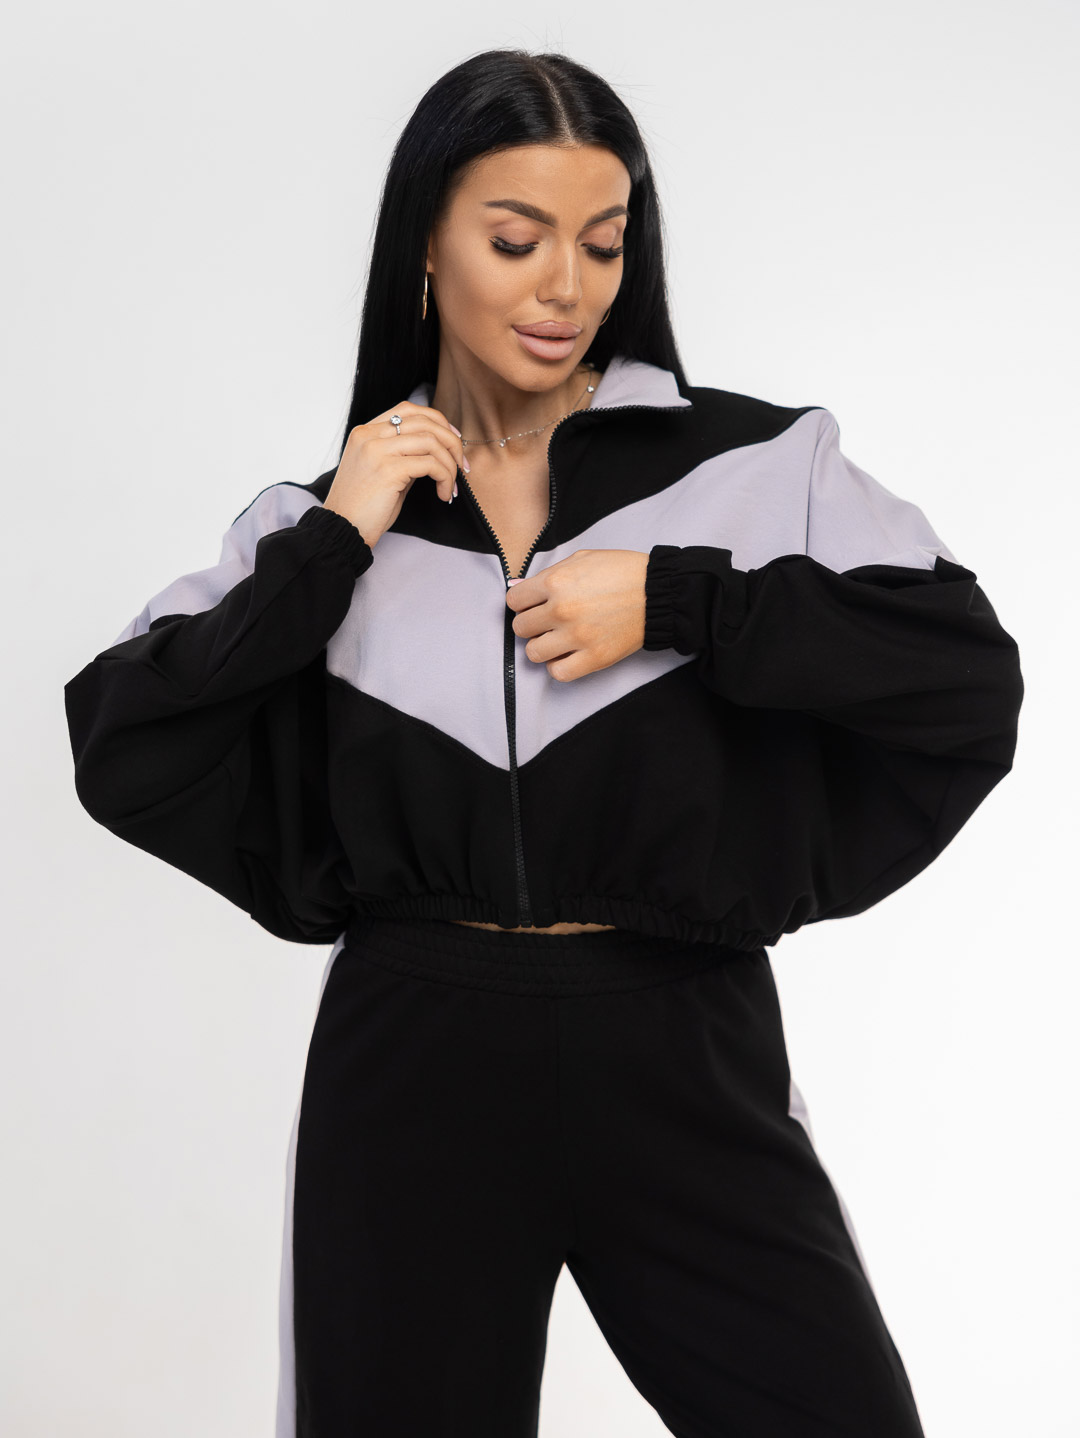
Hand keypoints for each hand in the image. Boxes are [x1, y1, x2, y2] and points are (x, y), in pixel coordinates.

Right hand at [323, 402, 466, 547]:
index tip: (454, 441)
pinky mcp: (388, 470)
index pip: (408, 409)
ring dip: (450, 463)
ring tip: (451, 485)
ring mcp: (377, 450)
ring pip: (431, 441)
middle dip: (451, 442)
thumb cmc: (362, 508)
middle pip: (424, 421)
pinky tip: (443, 494)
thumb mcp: (382, 472)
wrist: (342, 531)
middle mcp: (369, 435)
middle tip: (462, 465)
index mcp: (365, 432)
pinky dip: (445, 478)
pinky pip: (430, 464)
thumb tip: (435, 451)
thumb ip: (403, 455)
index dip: (437, 421)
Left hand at [505, 549, 649, 681]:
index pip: (514, 601)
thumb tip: (519, 588)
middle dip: (531, 623)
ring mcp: (577, 636)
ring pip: (534, 653)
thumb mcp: (582, 559)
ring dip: (542, 646)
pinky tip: (567, 654)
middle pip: (521, 627)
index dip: (523, 602)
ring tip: (556, 639)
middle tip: (547, 621)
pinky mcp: (594, 658)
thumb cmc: (623, 572)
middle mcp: (561, 610)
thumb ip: (549, 573)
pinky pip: (558, 672)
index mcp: (556, 582)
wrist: (658, 592)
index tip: (533, 604)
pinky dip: (558, 666)